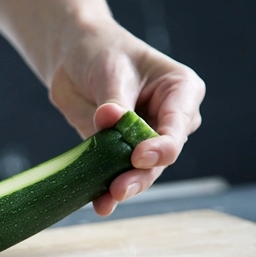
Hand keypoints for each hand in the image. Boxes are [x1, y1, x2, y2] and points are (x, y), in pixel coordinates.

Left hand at [49, 22, 204, 215]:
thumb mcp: (110, 70)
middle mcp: (170, 120)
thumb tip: (109, 119)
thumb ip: (114, 100)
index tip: (139, 156)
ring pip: (142, 171)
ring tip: (107, 199)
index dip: (162, 146)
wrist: (73, 57)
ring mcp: (147, 140)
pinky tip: (100, 203)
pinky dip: (107, 189)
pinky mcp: (120, 153)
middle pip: (162, 155)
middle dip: (141, 174)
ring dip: (125, 186)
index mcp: (181, 92)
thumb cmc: (102, 53)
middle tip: (120, 188)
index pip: (177, 125)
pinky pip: (117, 174)